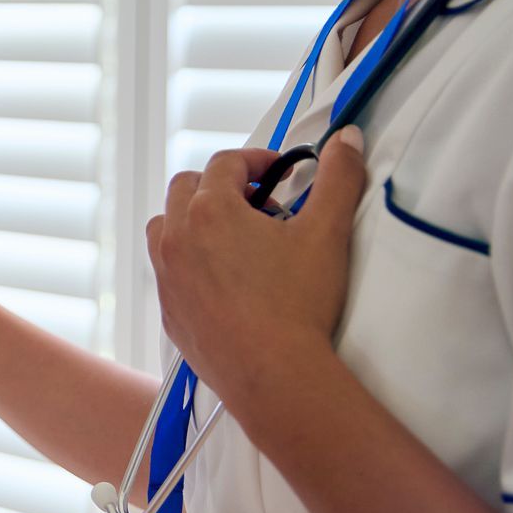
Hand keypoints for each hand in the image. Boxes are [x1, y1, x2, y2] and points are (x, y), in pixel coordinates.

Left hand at [145, 128, 367, 412]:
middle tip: (258, 203)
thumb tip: (347, 137)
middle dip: (219, 185)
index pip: (225, 162)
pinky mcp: (168, 311)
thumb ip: (338, 177)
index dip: (255, 160)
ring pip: (166, 227)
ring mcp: (166, 276)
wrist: (275, 375)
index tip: (279, 172)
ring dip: (193, 219)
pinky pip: (167, 271)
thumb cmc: (300, 302)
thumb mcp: (327, 232)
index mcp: (210, 209)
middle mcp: (177, 237)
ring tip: (234, 236)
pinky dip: (188, 261)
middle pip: (185, 188)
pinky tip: (223, 278)